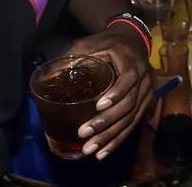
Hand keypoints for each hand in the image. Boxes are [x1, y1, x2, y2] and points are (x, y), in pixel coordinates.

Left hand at [62, 27, 152, 159]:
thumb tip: (46, 77)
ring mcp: (146, 91)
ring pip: (132, 118)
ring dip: (111, 136)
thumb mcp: (89, 43)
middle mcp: (143, 76)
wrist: (133, 39)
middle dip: (107, 122)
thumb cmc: (107, 42)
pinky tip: (104, 151)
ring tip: (92, 150)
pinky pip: (134, 123)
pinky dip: (119, 139)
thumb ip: (71, 58)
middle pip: (129, 104)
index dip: (116, 93)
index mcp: (130, 59)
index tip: (98, 106)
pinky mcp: (144, 102)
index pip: (128, 78)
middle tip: (85, 134)